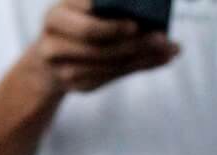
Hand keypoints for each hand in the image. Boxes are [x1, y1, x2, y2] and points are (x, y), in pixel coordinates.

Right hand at [32, 1, 177, 94]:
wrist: (49, 60)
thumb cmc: (78, 24)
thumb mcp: (86, 11)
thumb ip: (110, 8)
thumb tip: (152, 15)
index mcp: (57, 14)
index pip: (85, 20)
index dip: (110, 25)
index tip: (135, 25)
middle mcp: (53, 38)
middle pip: (96, 43)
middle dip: (132, 42)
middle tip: (161, 38)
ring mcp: (60, 65)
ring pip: (105, 64)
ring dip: (139, 57)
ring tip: (167, 49)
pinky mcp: (73, 83)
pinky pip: (108, 77)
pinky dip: (137, 67)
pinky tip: (159, 59)